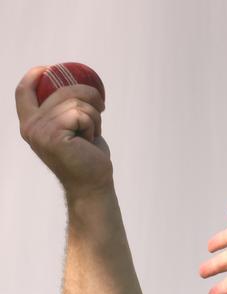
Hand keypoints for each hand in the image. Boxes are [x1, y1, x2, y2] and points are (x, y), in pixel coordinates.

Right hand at [15, 66, 112, 196]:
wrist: (93, 186)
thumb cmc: (87, 157)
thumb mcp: (70, 127)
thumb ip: (63, 109)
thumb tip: (73, 84)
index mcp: (31, 123)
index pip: (23, 91)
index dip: (34, 75)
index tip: (50, 69)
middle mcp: (31, 127)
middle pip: (61, 89)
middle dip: (88, 97)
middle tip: (97, 115)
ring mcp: (40, 131)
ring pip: (75, 101)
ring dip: (93, 116)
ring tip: (91, 134)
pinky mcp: (54, 136)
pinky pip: (81, 114)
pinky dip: (93, 125)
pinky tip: (90, 140)